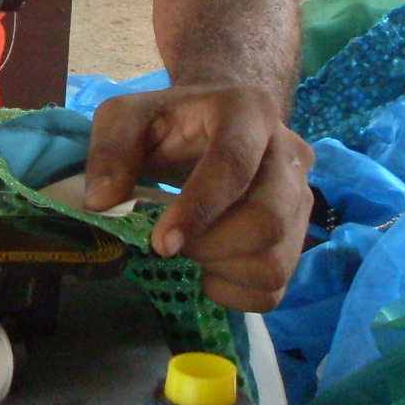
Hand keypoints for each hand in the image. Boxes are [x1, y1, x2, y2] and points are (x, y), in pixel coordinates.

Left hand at [82, 83, 314, 311]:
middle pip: (268, 221)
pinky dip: (234, 293)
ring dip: (221, 272)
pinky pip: (276, 288)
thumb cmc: (169, 120)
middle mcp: (289, 154)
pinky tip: (207, 270)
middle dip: (210, 247)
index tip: (160, 243)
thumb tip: (102, 202)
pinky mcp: (299, 236)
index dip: (198, 210)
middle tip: (170, 244)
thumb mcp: (126, 116)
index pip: (233, 166)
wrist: (214, 123)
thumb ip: (110, 150)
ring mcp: (301, 198)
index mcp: (248, 112)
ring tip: (190, 252)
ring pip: (276, 261)